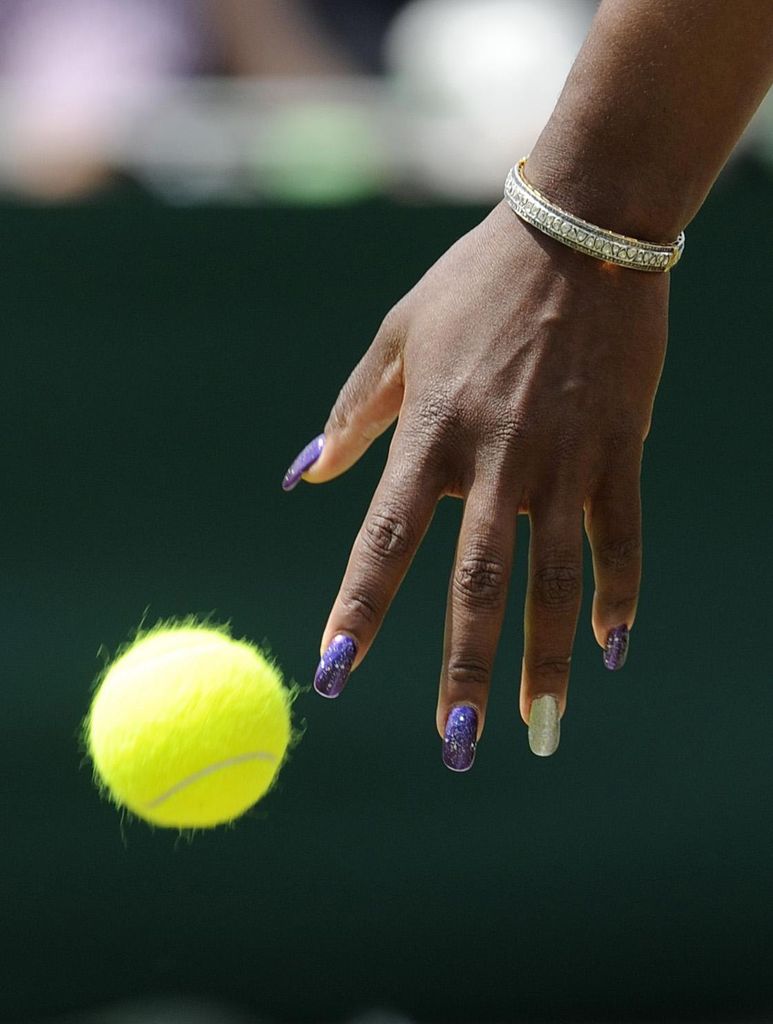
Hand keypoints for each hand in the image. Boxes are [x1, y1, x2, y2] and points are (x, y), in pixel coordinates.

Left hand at [282, 201, 668, 765]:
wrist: (581, 231)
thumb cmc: (476, 281)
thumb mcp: (397, 334)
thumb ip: (353, 412)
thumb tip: (305, 476)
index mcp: (429, 435)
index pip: (384, 542)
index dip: (358, 613)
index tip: (334, 674)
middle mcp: (494, 462)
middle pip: (474, 587)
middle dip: (464, 672)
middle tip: (455, 746)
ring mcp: (563, 461)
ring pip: (554, 582)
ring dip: (546, 662)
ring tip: (539, 729)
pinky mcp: (618, 450)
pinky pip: (621, 538)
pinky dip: (619, 595)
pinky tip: (611, 648)